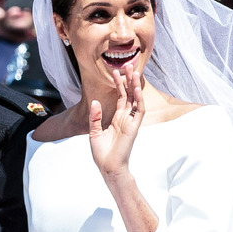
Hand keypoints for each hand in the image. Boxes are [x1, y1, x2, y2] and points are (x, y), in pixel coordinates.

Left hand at [88, 65, 143, 182]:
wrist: (108, 166)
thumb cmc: (102, 152)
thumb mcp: (94, 131)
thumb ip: (95, 116)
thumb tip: (95, 101)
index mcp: (117, 118)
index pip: (121, 97)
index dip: (119, 84)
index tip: (116, 71)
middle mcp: (126, 118)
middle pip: (130, 95)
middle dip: (129, 80)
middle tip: (129, 65)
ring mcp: (131, 122)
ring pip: (136, 100)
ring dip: (136, 86)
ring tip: (134, 72)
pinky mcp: (134, 127)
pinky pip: (139, 110)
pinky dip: (139, 99)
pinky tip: (137, 88)